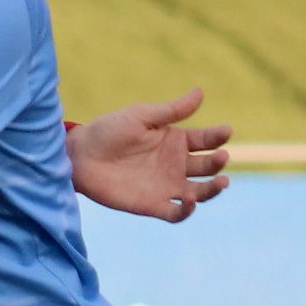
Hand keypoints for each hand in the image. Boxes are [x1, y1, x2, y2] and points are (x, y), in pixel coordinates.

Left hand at [69, 87, 230, 221]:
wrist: (79, 156)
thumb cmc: (108, 131)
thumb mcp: (141, 117)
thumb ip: (171, 110)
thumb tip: (200, 92)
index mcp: (176, 141)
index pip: (206, 139)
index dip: (218, 136)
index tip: (225, 131)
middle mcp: (176, 164)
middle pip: (207, 167)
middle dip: (218, 163)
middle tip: (221, 157)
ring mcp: (166, 186)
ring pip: (199, 193)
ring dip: (212, 190)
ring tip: (222, 183)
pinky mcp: (153, 205)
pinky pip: (176, 213)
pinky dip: (186, 211)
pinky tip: (189, 202)